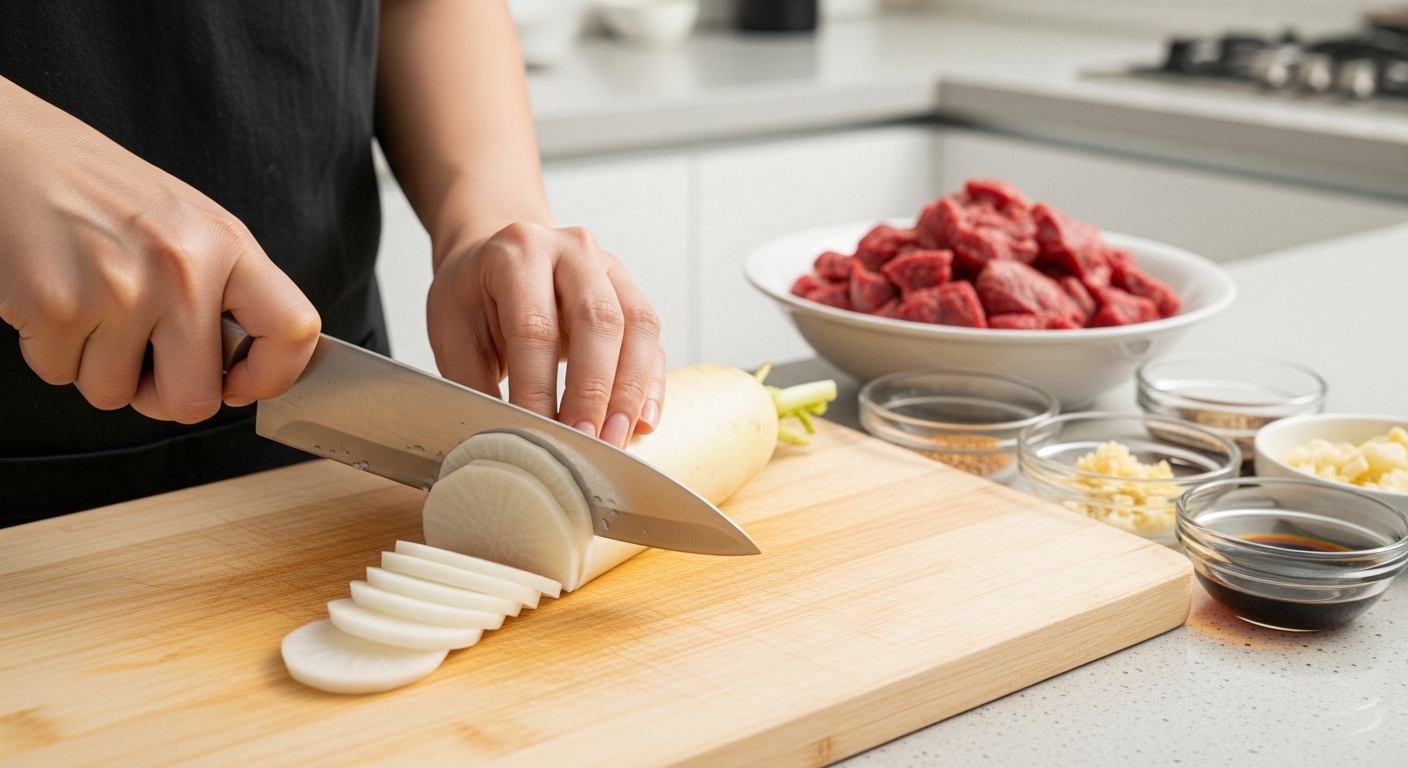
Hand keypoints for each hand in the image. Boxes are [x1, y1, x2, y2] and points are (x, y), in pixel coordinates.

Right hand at [0, 78, 320, 422]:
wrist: (10, 148)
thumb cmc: (97, 189)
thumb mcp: (188, 222)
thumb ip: (223, 289)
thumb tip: (242, 373)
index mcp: (226, 243)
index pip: (294, 330)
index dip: (273, 376)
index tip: (243, 384)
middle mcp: (182, 268)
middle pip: (194, 400)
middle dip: (161, 394)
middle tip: (143, 359)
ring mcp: (119, 290)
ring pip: (116, 395)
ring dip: (98, 368)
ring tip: (90, 309)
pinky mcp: (56, 307)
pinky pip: (62, 376)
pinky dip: (52, 352)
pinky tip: (56, 301)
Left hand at [426, 222, 665, 447]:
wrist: (496, 259)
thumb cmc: (474, 298)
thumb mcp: (454, 334)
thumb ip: (473, 384)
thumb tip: (498, 440)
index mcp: (518, 253)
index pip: (535, 327)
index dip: (538, 387)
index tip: (538, 433)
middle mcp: (571, 250)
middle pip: (598, 321)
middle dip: (594, 391)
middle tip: (585, 441)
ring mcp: (608, 268)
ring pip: (637, 327)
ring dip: (630, 391)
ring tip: (615, 439)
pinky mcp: (631, 293)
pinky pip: (652, 340)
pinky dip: (650, 384)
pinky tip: (641, 421)